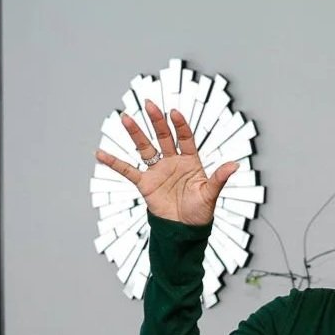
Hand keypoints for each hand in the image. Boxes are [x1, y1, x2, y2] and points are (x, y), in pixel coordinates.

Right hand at [95, 99, 237, 225]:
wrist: (184, 231)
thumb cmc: (200, 213)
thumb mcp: (210, 195)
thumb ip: (219, 178)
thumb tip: (234, 165)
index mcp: (190, 161)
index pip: (185, 138)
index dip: (180, 126)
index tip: (174, 113)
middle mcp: (173, 162)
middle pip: (163, 136)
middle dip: (156, 120)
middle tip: (149, 104)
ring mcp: (157, 171)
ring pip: (145, 147)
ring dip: (135, 133)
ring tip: (125, 118)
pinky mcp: (145, 183)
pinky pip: (127, 170)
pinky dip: (114, 163)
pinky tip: (100, 153)